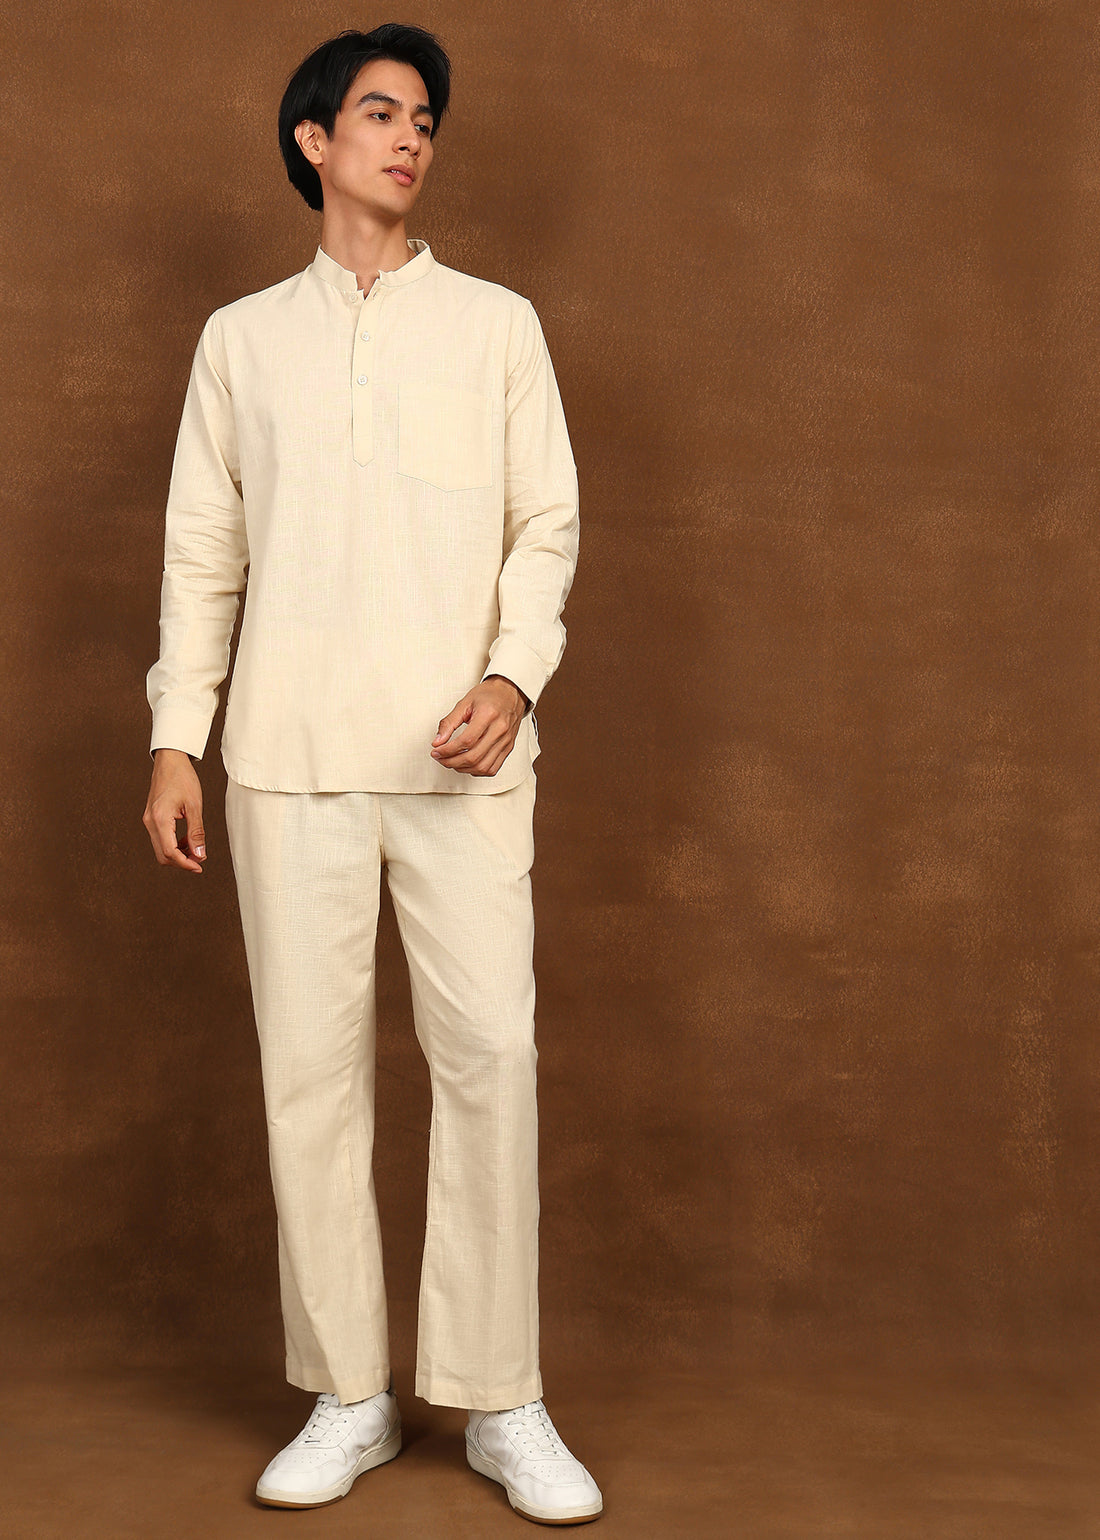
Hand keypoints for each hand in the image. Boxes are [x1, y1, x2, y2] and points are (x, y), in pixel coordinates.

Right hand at [143, 749, 206, 872]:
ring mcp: (149, 820)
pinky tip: (187, 840)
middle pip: (163, 855)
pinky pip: (160, 839)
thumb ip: (197, 832)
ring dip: (178, 854)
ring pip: (161, 849)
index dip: (185, 863)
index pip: (170, 852)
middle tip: (200, 860)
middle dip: (181, 862)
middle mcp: (150, 822)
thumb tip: (199, 853)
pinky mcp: (151, 818)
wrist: (170, 761)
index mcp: (159, 819)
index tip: (199, 866)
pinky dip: (173, 845)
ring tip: (195, 849)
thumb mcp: (194, 806)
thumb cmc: (182, 778)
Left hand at [430, 676, 528, 776]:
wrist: (510, 692)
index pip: (465, 741)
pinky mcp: (508, 748)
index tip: (437, 751)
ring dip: (463, 768)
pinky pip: (492, 768)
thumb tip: (438, 741)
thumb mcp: (464, 703)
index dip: (447, 750)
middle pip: (473, 757)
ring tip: (452, 761)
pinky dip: (477, 770)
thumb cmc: (489, 695)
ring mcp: (506, 741)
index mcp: (488, 715)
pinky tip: (467, 764)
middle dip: (452, 762)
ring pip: (482, 767)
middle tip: (440, 758)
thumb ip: (449, 722)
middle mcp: (500, 729)